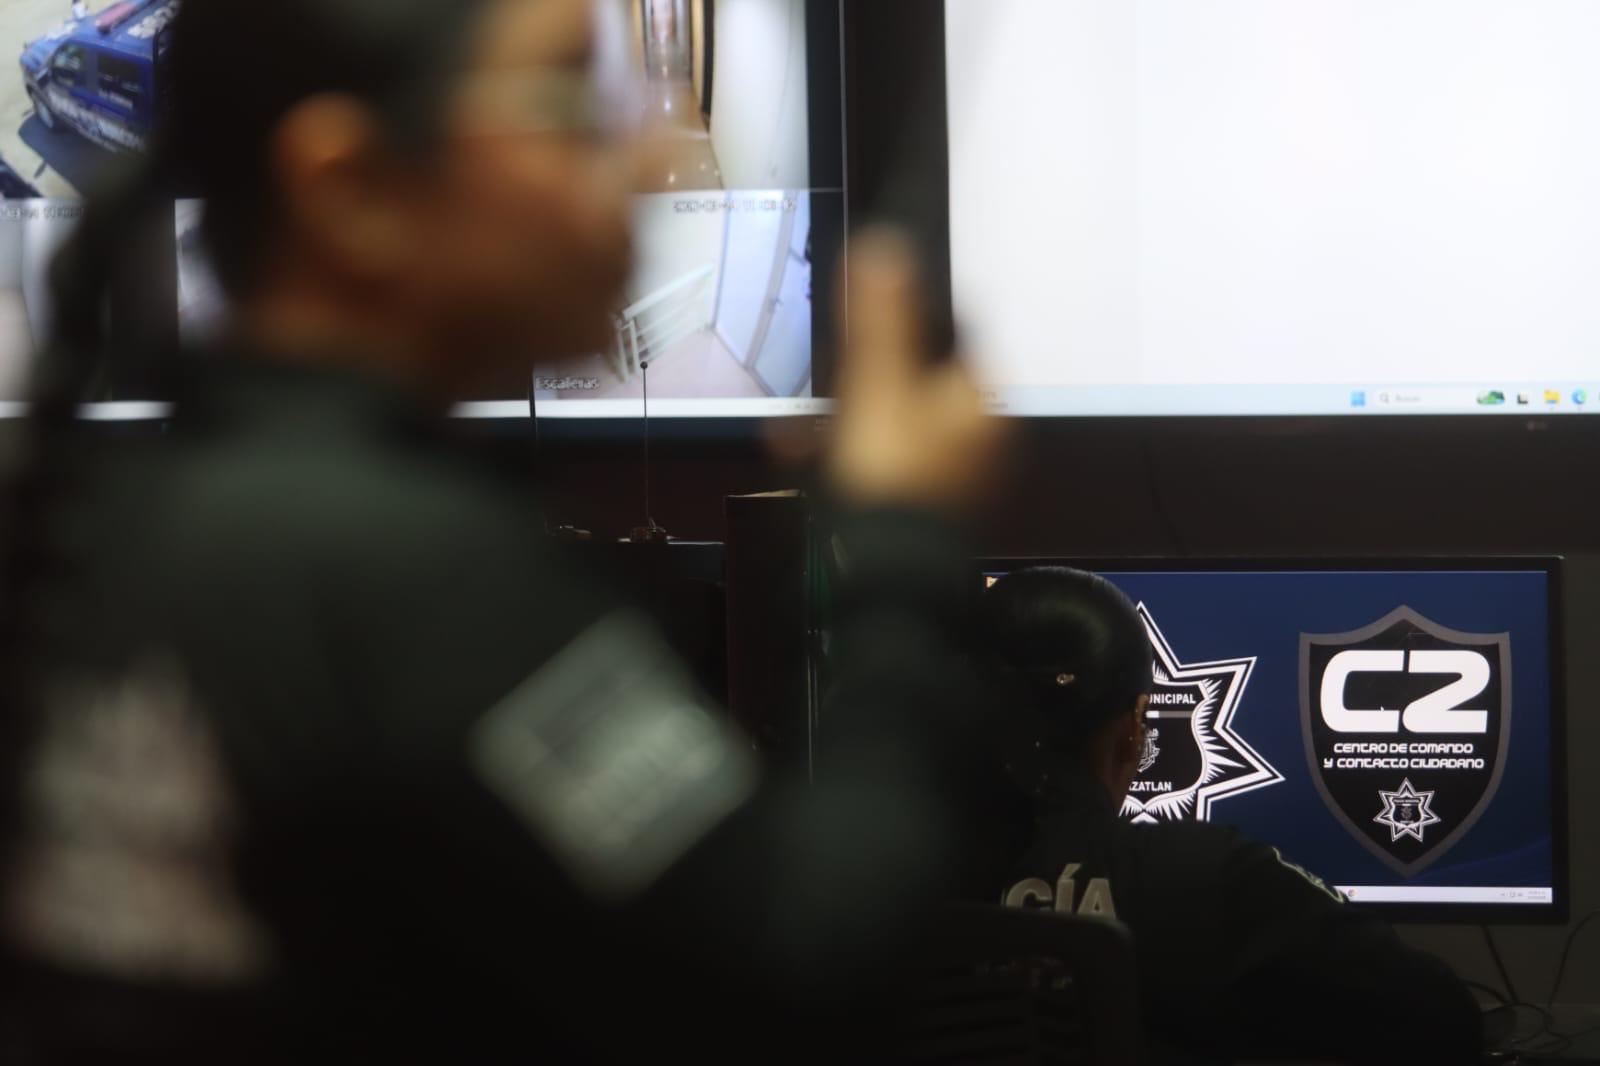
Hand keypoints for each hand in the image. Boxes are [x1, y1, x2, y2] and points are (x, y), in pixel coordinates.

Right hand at [827, 229, 1003, 511]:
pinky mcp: (924, 502)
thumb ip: (881, 318)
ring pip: (892, 422)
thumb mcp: (876, 385)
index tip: (861, 319)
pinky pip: (883, 460)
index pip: (951, 329)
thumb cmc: (890, 479)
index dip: (904, 316)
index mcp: (977, 397)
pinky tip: (802, 457)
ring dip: (842, 418)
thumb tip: (885, 247)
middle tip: (824, 380)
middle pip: (915, 379)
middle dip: (857, 377)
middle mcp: (976, 434)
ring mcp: (952, 472)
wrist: (885, 573)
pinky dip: (846, 453)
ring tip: (799, 430)